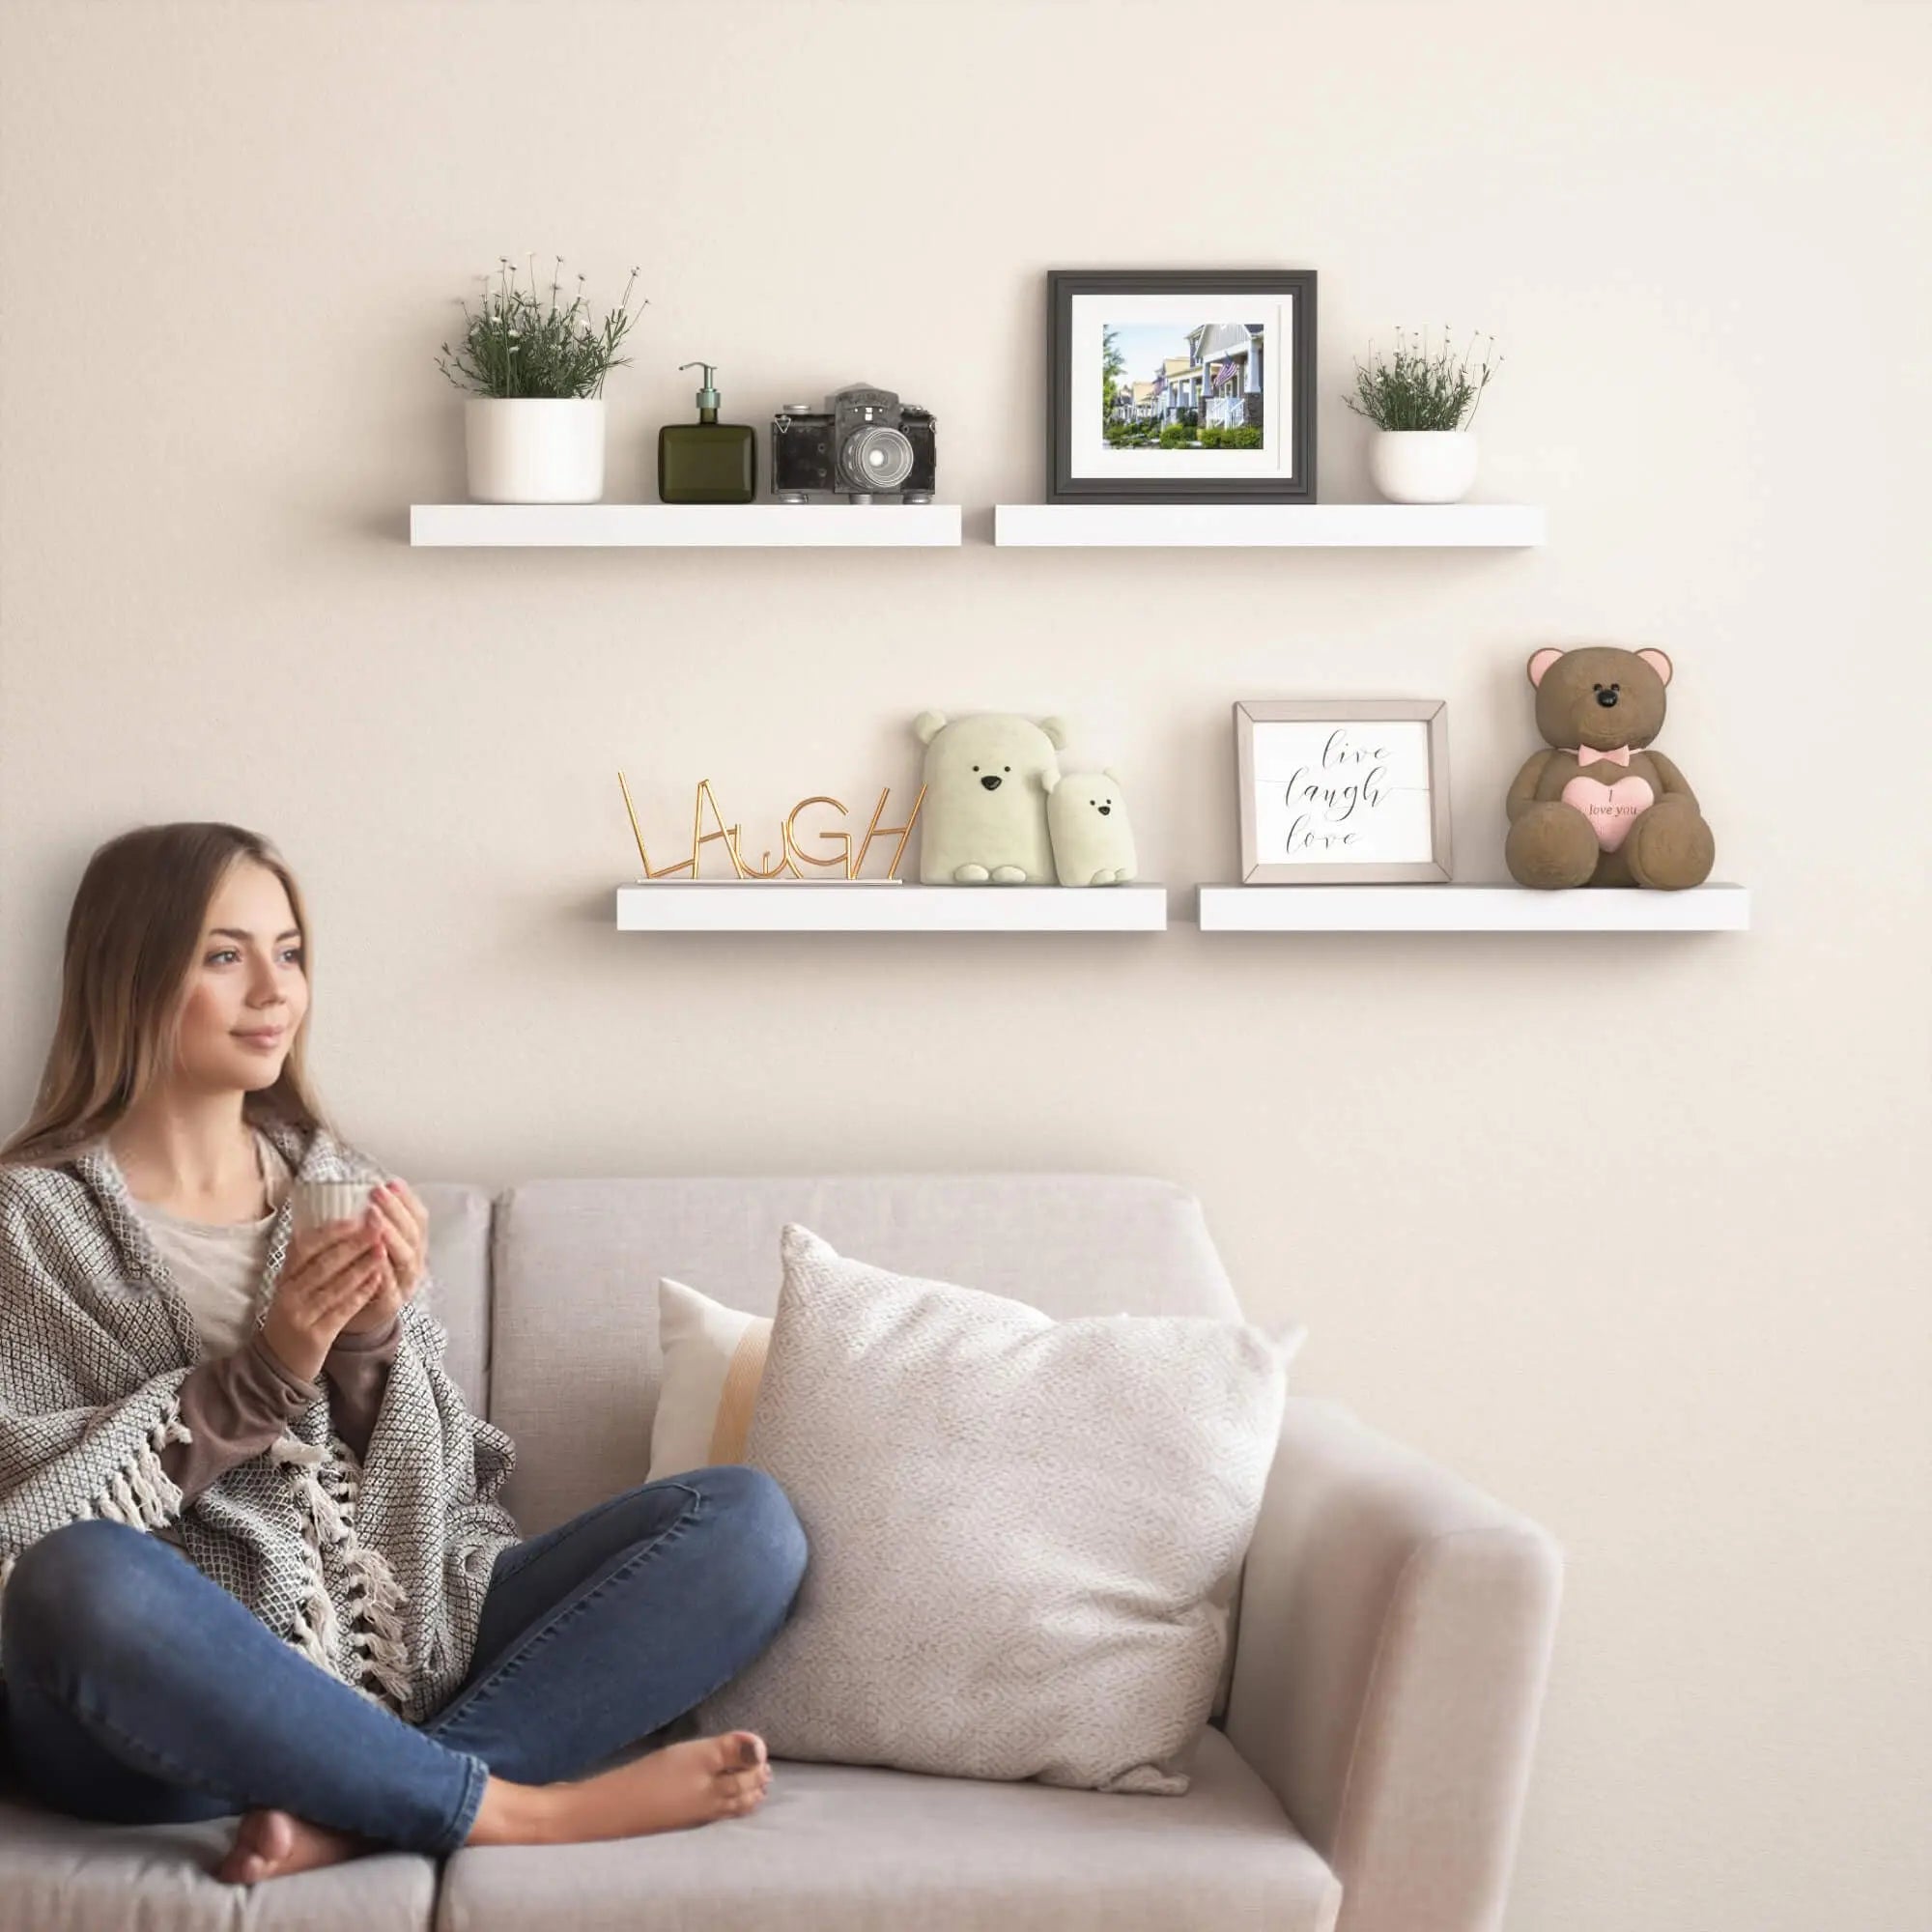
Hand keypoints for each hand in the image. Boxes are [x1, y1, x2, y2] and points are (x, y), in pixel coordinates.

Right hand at [261, 1216, 390, 1383]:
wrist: (277, 1363)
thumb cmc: (293, 1315)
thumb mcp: (291, 1287)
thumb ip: (308, 1261)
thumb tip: (334, 1225)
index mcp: (284, 1278)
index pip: (303, 1248)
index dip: (330, 1232)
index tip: (356, 1218)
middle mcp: (289, 1295)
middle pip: (323, 1264)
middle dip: (353, 1244)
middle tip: (377, 1227)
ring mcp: (301, 1316)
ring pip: (335, 1286)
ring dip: (362, 1266)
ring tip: (382, 1249)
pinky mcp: (316, 1336)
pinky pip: (342, 1310)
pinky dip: (361, 1293)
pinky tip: (377, 1279)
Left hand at [337, 1179, 428, 1335]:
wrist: (360, 1318)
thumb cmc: (362, 1275)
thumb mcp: (372, 1246)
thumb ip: (370, 1224)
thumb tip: (353, 1188)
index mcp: (413, 1245)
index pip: (419, 1218)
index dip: (407, 1200)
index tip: (391, 1183)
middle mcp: (415, 1263)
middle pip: (414, 1234)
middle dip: (396, 1211)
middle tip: (378, 1193)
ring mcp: (405, 1284)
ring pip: (407, 1257)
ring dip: (392, 1235)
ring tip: (374, 1219)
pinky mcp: (390, 1304)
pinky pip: (390, 1285)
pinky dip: (383, 1269)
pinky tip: (373, 1254)